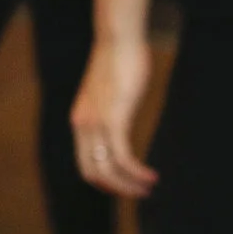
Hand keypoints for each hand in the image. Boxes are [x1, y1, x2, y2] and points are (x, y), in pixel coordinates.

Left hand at [71, 37, 159, 197]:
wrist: (118, 40)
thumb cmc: (119, 62)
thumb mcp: (110, 94)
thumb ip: (111, 112)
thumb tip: (121, 121)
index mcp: (80, 121)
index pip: (84, 164)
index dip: (104, 181)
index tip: (124, 186)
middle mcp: (83, 125)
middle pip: (92, 172)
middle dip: (117, 188)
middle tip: (139, 193)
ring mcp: (96, 123)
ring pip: (108, 169)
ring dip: (129, 184)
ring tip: (149, 187)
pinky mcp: (113, 118)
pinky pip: (122, 156)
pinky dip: (136, 172)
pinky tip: (152, 176)